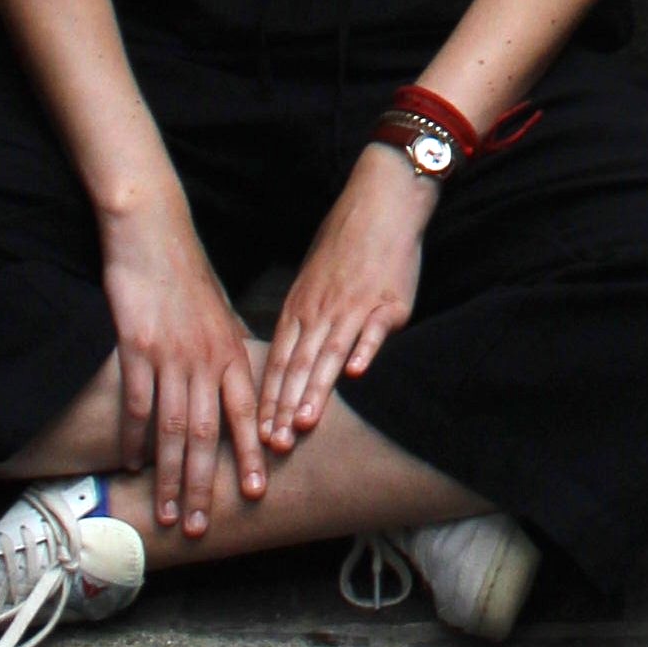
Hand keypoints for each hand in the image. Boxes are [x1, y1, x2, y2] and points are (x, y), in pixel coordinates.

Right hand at [97, 190, 266, 534]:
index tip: (256, 492)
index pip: (246, 413)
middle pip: (208, 433)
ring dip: (171, 477)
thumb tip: (237, 383)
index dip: (250, 454)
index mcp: (231, 350)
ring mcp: (172, 355)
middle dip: (206, 484)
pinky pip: (136, 404)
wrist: (154, 232)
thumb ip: (229, 351)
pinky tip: (130, 466)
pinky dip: (133, 439)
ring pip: (174, 428)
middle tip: (203, 526)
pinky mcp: (137, 348)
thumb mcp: (221, 312)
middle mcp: (207, 358)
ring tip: (169, 513)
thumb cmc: (187, 274)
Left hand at [259, 142, 436, 451]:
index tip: (259, 434)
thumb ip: (299, 320)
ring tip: (306, 422)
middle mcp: (321, 311)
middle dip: (285, 408)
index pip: (279, 362)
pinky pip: (373, 328)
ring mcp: (355, 306)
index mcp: (300, 308)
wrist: (381, 201)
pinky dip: (364, 350)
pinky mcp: (389, 301)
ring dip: (317, 389)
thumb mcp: (310, 280)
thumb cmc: (345, 242)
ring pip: (330, 352)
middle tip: (275, 445)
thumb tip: (286, 359)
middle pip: (300, 366)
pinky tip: (357, 373)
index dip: (269, 400)